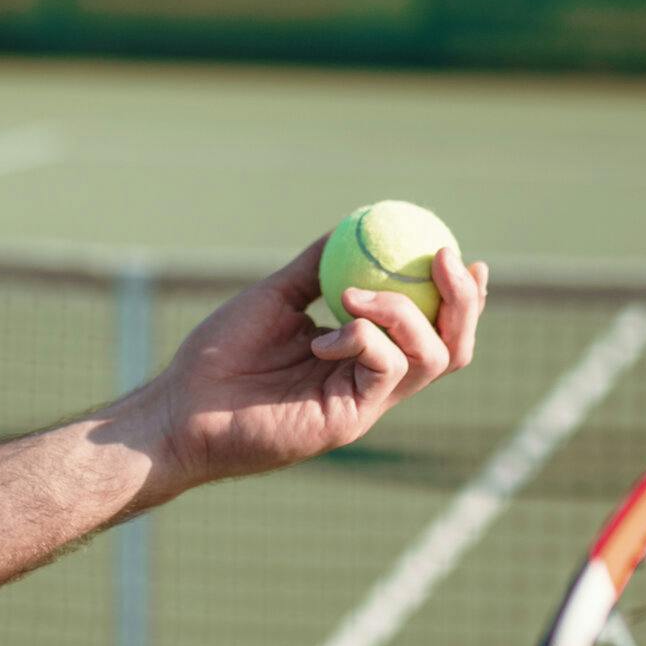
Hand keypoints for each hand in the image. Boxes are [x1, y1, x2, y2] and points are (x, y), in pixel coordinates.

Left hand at [126, 238, 488, 498]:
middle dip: (463, 302)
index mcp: (364, 354)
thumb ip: (316, 267)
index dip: (458, 296)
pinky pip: (385, 368)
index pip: (431, 328)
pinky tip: (321, 336)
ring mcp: (365, 403)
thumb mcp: (275, 295)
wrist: (182, 404)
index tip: (456, 253)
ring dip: (404, 312)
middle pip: (452, 347)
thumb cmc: (219, 354)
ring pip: (431, 358)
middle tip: (446, 260)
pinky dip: (364, 337)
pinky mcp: (350, 420)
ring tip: (353, 296)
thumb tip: (351, 225)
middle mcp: (373, 381)